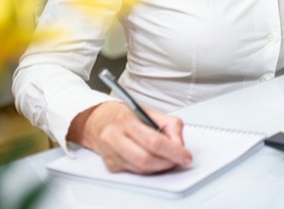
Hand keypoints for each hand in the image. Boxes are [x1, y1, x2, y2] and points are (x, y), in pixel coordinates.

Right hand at [69, 101, 192, 173]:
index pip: (154, 141)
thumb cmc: (124, 114)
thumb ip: (170, 124)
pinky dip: (149, 169)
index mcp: (126, 121)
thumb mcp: (149, 111)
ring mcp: (111, 153)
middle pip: (146, 159)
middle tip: (179, 159)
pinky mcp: (111, 165)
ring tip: (168, 158)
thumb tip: (180, 144)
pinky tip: (153, 159)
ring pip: (141, 169)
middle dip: (167, 162)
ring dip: (160, 167)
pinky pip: (135, 172)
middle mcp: (115, 138)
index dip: (174, 151)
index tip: (186, 155)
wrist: (97, 120)